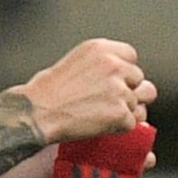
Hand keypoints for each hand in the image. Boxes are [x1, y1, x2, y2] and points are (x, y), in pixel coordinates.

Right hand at [23, 39, 154, 143]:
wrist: (38, 112)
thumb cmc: (47, 91)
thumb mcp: (74, 61)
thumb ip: (101, 63)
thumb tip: (122, 75)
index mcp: (101, 49)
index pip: (131, 56)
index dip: (123, 71)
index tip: (114, 81)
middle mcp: (114, 66)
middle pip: (139, 79)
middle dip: (128, 91)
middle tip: (107, 101)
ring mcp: (120, 90)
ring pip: (138, 103)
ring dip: (125, 111)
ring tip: (102, 114)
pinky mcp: (121, 114)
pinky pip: (132, 123)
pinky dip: (119, 128)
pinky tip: (100, 125)